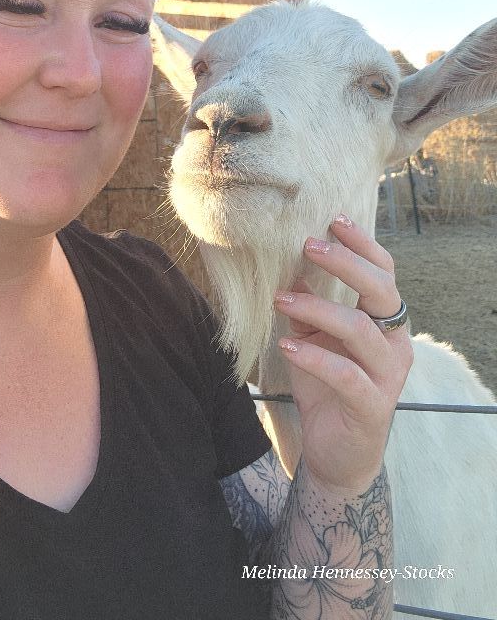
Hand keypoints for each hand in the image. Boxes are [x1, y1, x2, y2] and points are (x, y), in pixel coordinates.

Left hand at [273, 215, 413, 494]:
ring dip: (318, 308)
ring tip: (281, 297)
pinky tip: (287, 344)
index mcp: (386, 323)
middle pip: (381, 292)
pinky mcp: (372, 407)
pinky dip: (314, 356)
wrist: (336, 455)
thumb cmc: (326, 389)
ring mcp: (388, 376)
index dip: (362, 245)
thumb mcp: (312, 340)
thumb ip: (306, 307)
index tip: (334, 220)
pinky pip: (345, 374)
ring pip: (360, 330)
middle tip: (310, 245)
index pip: (384, 273)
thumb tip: (289, 267)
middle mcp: (395, 344)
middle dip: (346, 263)